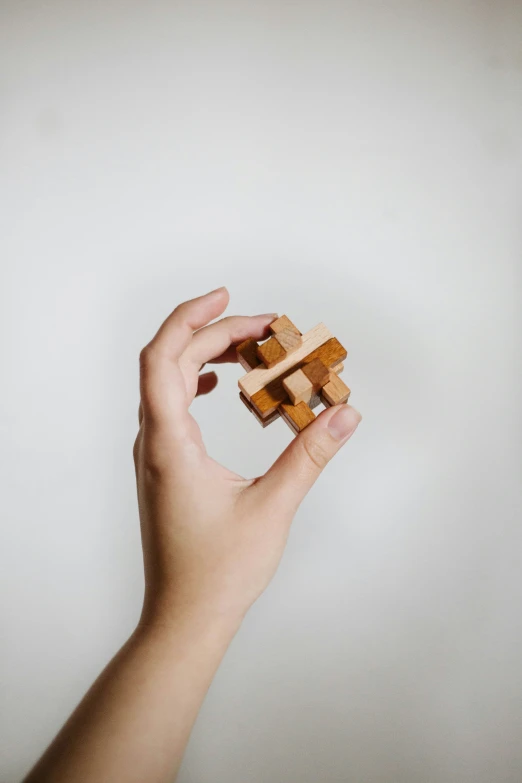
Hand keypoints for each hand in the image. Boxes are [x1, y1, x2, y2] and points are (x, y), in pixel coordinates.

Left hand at [134, 287, 361, 626]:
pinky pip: (170, 406)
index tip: (227, 298)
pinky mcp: (163, 468)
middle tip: (265, 327)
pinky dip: (194, 382)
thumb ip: (309, 456)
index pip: (162, 357)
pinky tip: (217, 384)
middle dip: (216, 334)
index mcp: (169, 444)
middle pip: (170, 362)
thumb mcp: (272, 508)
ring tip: (249, 347)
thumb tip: (344, 413)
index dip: (191, 318)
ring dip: (205, 356)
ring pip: (168, 384)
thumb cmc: (219, 570)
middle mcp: (153, 442)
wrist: (184, 616)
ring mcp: (154, 455)